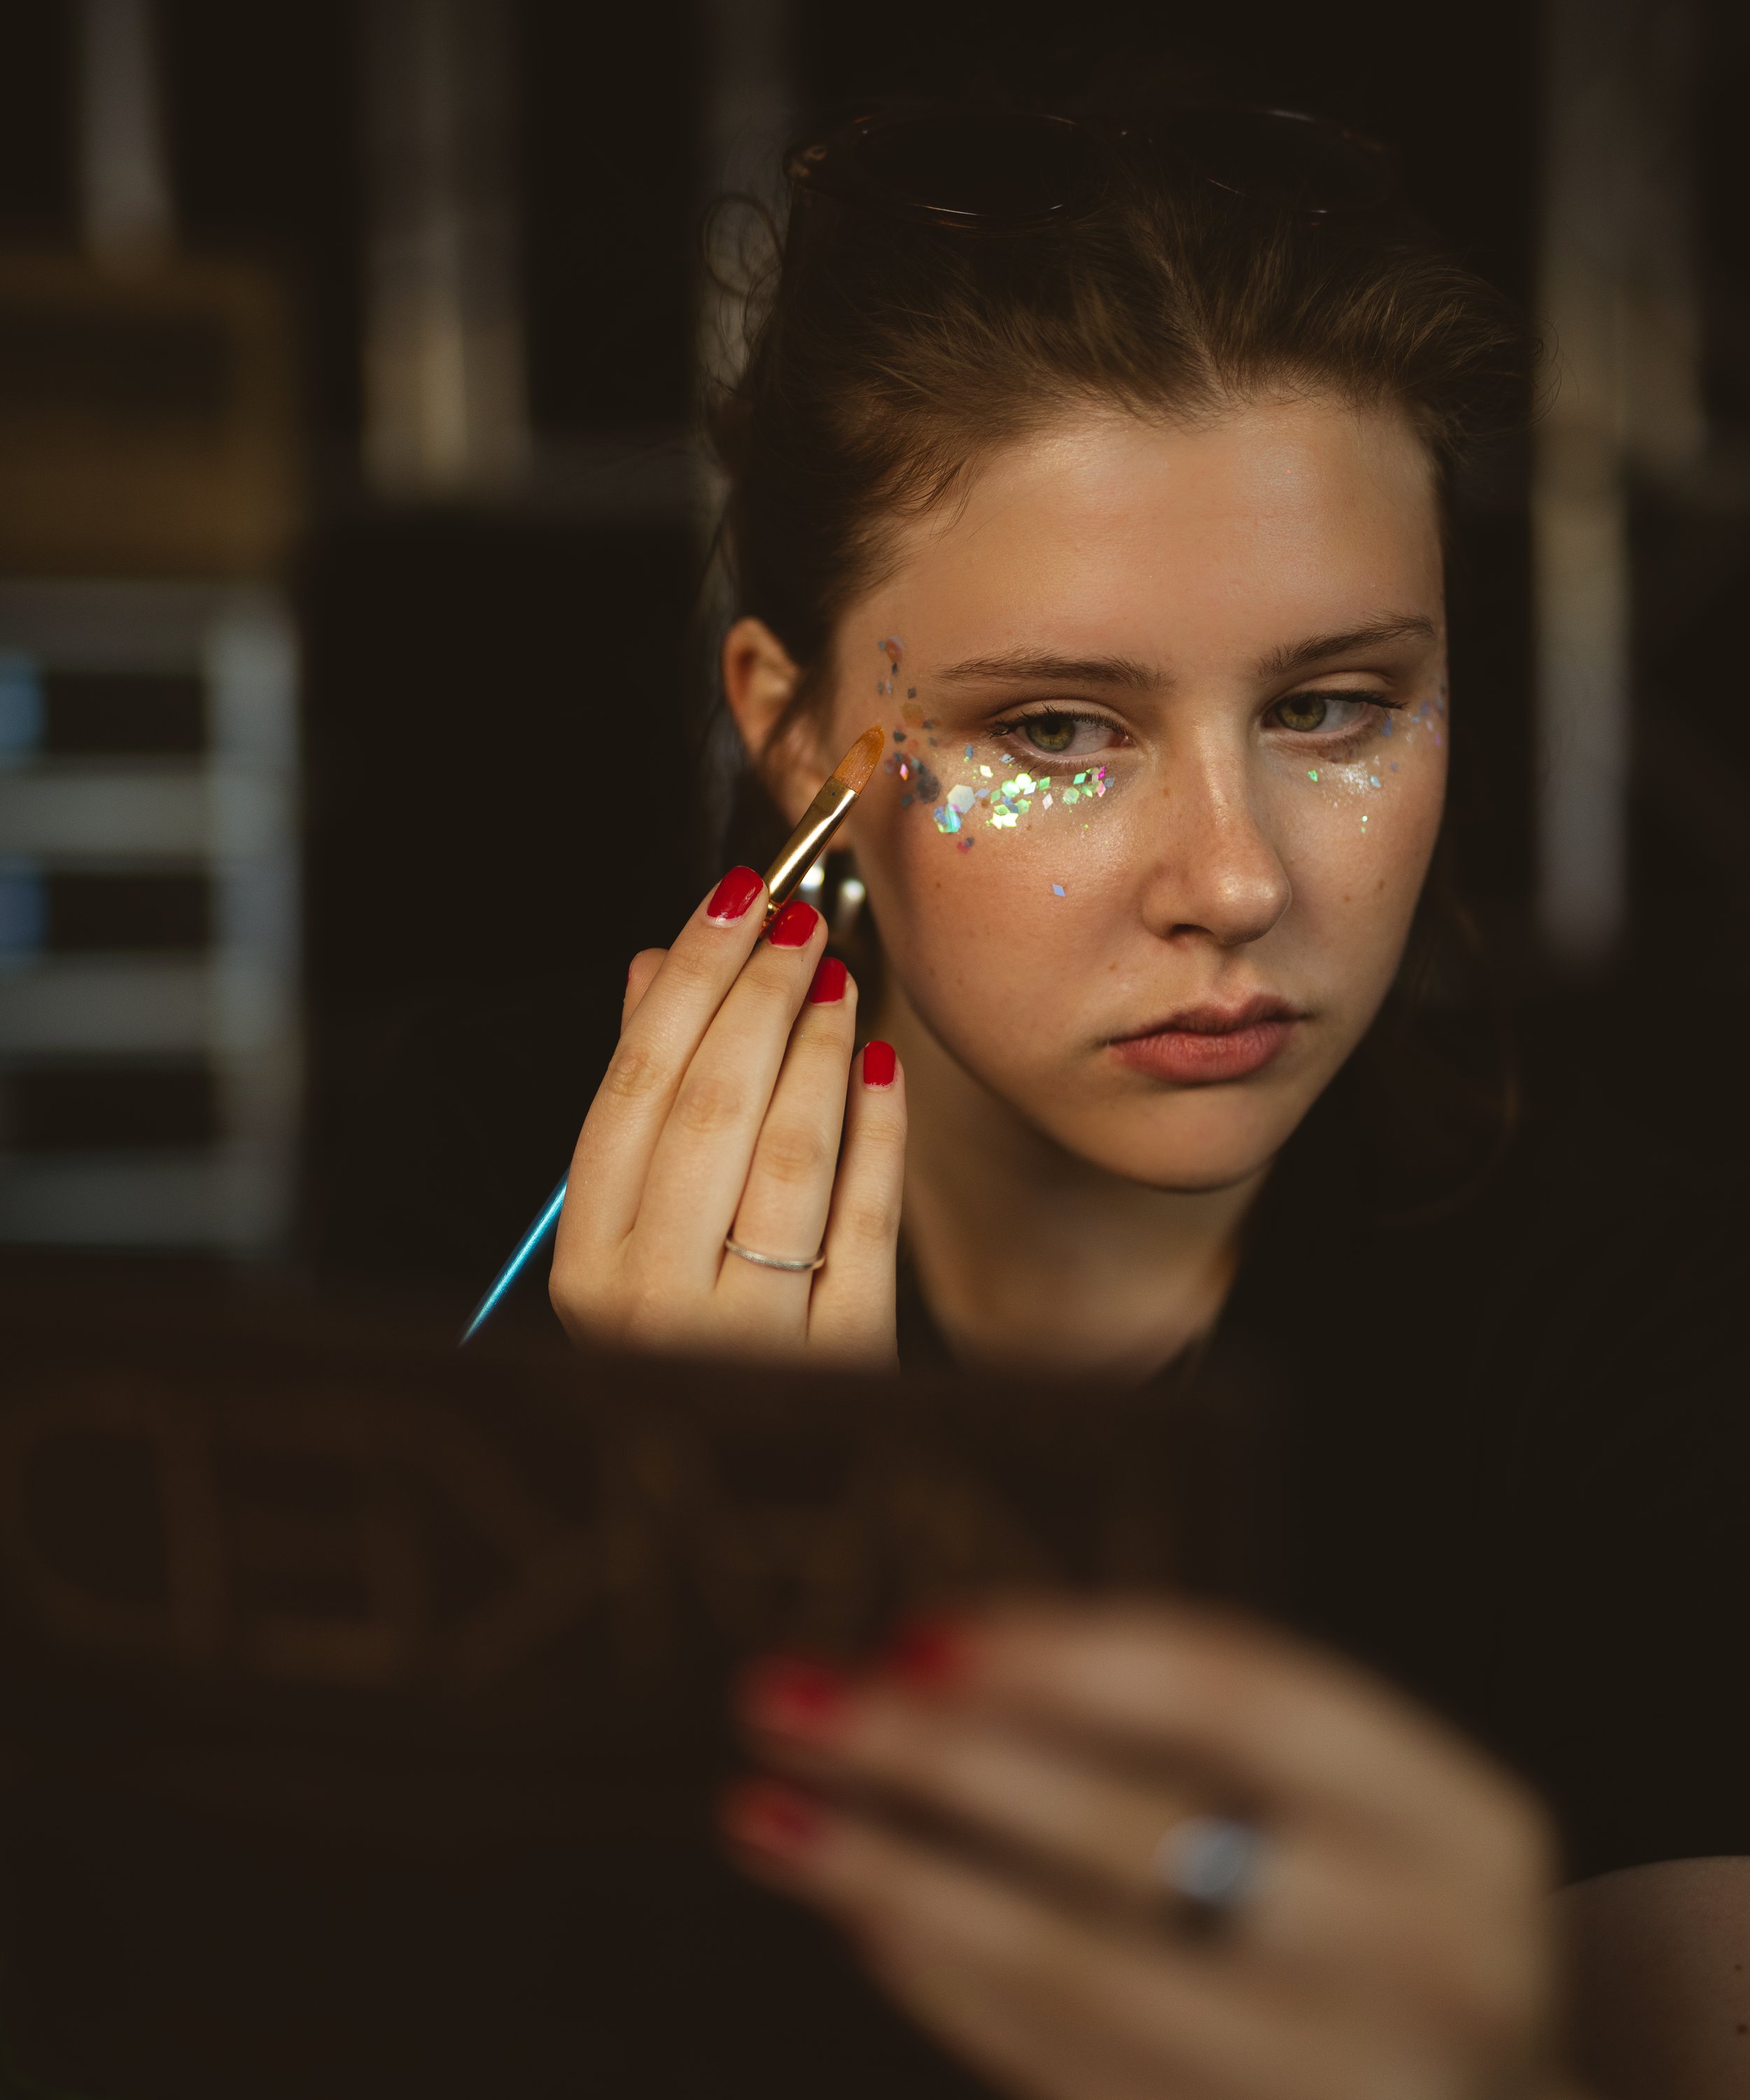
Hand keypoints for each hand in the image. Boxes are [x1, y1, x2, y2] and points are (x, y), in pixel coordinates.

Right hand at [549, 866, 904, 1363]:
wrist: (748, 1483)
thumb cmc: (680, 1331)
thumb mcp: (627, 1238)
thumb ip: (638, 1108)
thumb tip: (651, 968)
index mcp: (587, 1268)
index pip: (632, 1088)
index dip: (688, 980)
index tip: (735, 900)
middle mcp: (654, 1304)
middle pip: (710, 1109)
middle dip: (760, 995)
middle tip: (801, 920)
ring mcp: (749, 1336)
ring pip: (789, 1155)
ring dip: (818, 1048)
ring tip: (839, 976)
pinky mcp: (844, 1356)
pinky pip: (866, 1221)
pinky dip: (878, 1133)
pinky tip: (881, 1064)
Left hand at [726, 1601, 1589, 2099]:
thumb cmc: (1404, 1910)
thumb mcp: (1369, 1802)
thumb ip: (1208, 1733)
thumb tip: (956, 1658)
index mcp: (1459, 1823)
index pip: (1237, 1691)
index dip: (1064, 1651)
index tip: (917, 1628)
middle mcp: (1419, 1959)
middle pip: (1133, 1835)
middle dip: (938, 1760)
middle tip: (787, 1699)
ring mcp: (1340, 2089)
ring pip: (1077, 1972)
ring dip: (898, 1885)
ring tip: (770, 1816)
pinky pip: (1067, 2076)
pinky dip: (953, 1993)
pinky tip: (871, 1923)